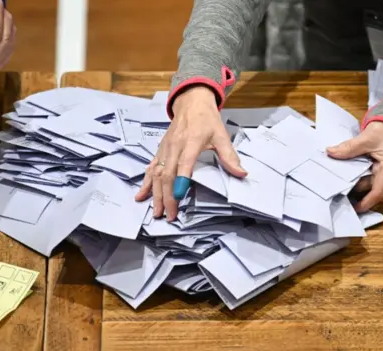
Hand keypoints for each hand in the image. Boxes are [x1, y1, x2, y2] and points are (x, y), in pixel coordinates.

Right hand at [135, 86, 246, 220]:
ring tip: (156, 212)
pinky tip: (141, 196)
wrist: (191, 102)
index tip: (178, 197)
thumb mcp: (221, 135)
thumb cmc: (207, 120)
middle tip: (169, 215)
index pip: (183, 164)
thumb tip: (241, 173)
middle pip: (166, 174)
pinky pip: (150, 168)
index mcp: (191, 142)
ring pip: (155, 174)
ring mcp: (164, 149)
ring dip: (155, 194)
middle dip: (166, 196)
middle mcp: (174, 146)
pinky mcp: (159, 151)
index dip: (180, 181)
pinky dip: (145, 183)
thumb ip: (230, 156)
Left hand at [326, 121, 382, 211]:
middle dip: (351, 191)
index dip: (367, 202)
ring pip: (362, 183)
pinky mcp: (372, 171)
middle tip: (332, 192)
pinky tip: (338, 176)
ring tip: (332, 184)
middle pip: (367, 188)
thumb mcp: (366, 138)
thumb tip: (331, 152)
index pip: (378, 191)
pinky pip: (360, 177)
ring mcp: (378, 173)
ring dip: (349, 184)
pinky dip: (350, 177)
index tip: (355, 208)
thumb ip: (349, 147)